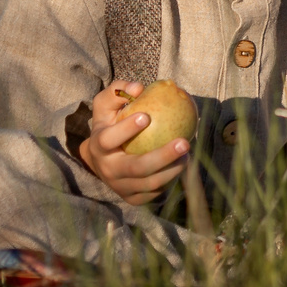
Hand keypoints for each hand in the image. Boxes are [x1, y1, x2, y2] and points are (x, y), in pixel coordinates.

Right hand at [75, 80, 192, 205]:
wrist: (102, 158)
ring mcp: (120, 187)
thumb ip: (119, 90)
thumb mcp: (107, 104)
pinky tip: (183, 165)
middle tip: (185, 142)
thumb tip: (138, 88)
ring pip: (150, 183)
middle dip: (162, 157)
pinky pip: (155, 193)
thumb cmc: (109, 123)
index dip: (126, 130)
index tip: (146, 116)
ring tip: (187, 153)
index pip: (109, 139)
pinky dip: (171, 180)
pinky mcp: (132, 198)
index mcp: (98, 146)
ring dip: (173, 170)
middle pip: (136, 168)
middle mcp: (107, 170)